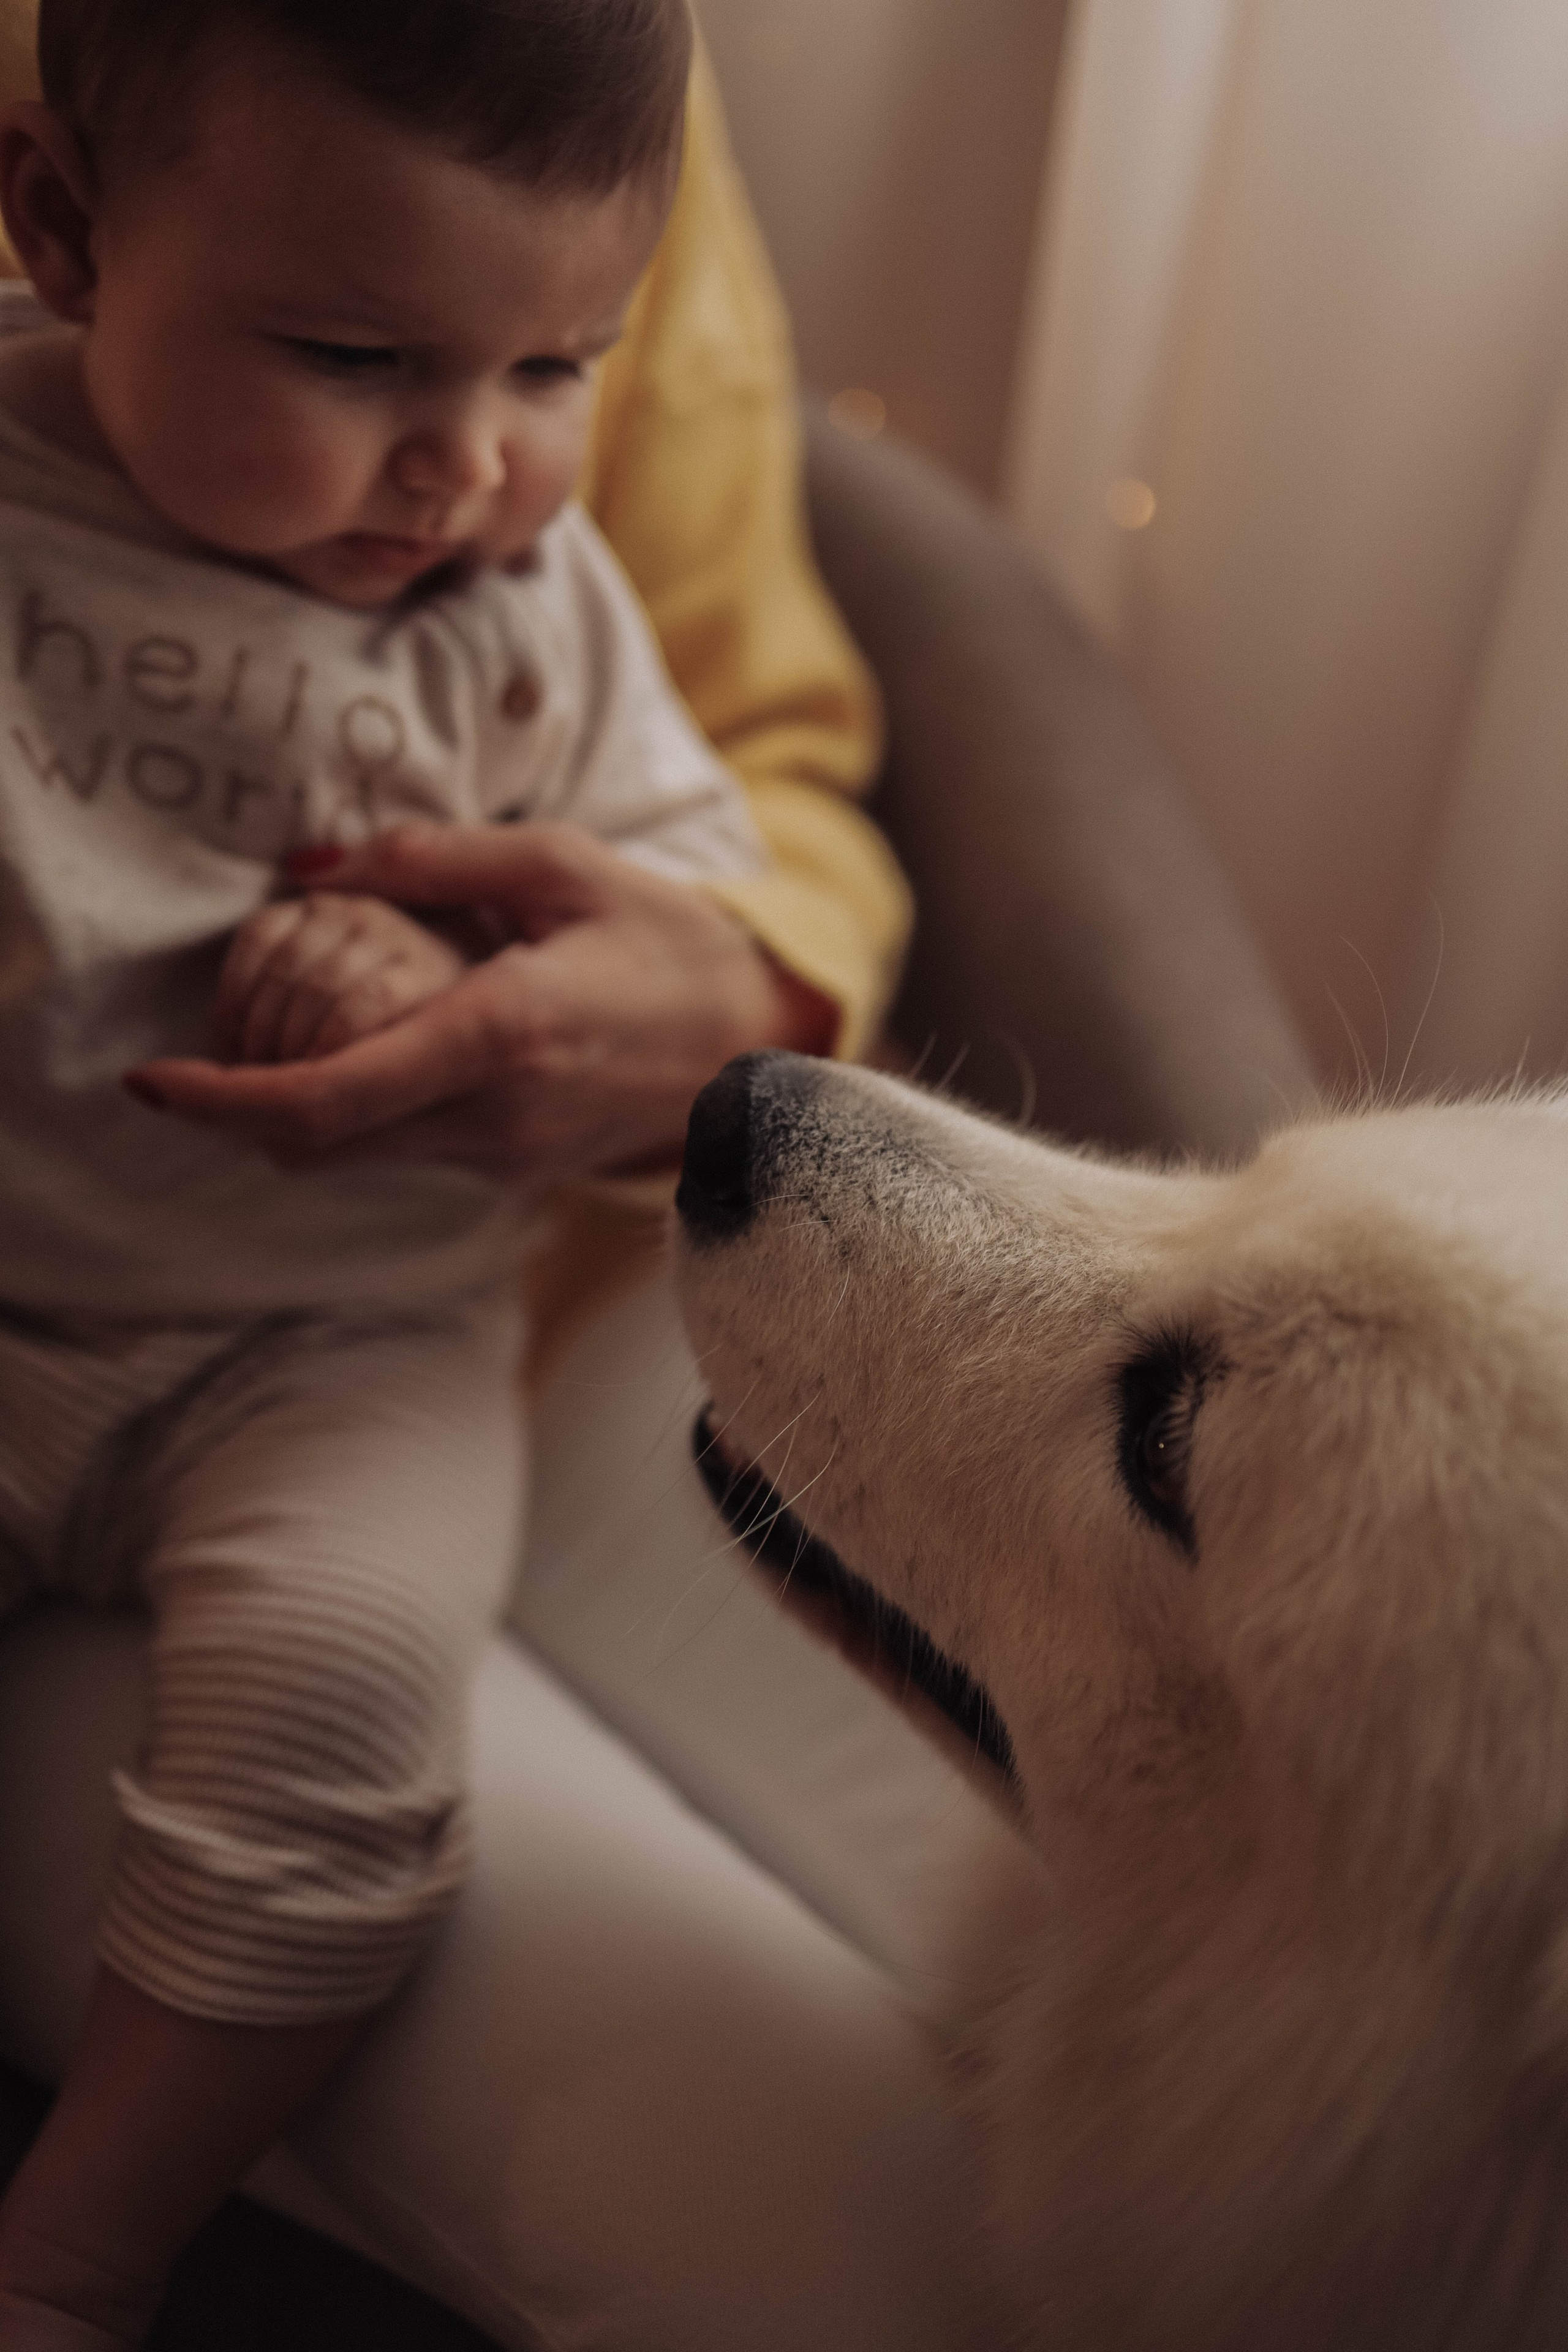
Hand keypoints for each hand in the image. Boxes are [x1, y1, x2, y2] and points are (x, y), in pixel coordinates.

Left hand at [127, 824, 837, 1182]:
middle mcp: (491, 1115)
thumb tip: (315, 859)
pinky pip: (403, 1150)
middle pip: (315, 1145)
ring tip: (293, 1028)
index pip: (322, 1100)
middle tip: (204, 1042)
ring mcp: (502, 1156)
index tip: (152, 1078)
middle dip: (238, 1107)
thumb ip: (439, 857)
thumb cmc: (670, 943)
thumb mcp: (566, 864)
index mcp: (499, 1036)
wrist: (761, 1047)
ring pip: (353, 1156)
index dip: (219, 1101)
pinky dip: (358, 1110)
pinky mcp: (512, 1170)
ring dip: (298, 1108)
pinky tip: (375, 1044)